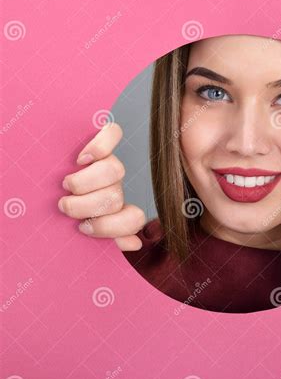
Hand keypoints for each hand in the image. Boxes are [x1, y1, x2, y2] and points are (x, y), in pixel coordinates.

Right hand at [58, 122, 145, 250]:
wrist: (48, 183)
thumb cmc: (63, 207)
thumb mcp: (79, 224)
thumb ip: (106, 236)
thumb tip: (134, 243)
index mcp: (115, 210)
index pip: (134, 219)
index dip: (111, 227)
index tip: (83, 227)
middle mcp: (115, 187)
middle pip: (116, 197)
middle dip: (87, 206)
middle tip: (66, 206)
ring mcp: (109, 164)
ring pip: (114, 170)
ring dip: (86, 181)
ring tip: (67, 185)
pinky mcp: (101, 141)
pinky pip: (112, 134)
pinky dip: (100, 146)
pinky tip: (83, 157)